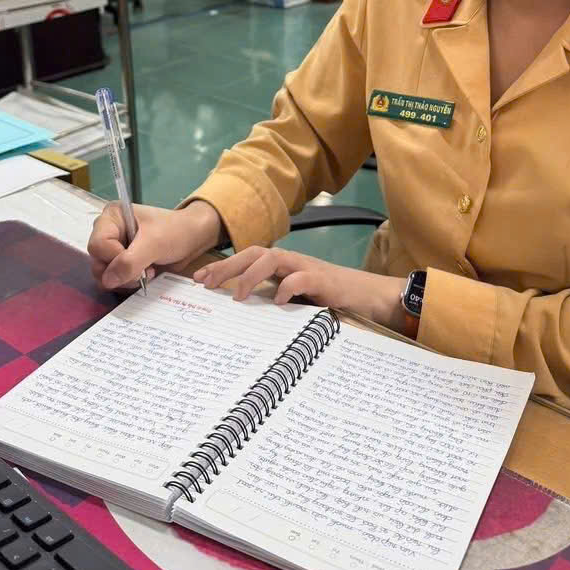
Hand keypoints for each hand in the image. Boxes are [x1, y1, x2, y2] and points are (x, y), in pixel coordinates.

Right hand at [88, 199, 222, 290]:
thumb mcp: (154, 243)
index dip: (114, 258)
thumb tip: (108, 280)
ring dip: (125, 279)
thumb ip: (130, 261)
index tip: (137, 261)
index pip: (97, 245)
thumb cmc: (176, 231)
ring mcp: (114, 248)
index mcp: (112, 217)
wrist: (193, 237)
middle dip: (120, 272)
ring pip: (104, 274)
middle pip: (97, 261)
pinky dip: (128, 282)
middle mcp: (109, 231)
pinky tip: (145, 275)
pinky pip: (114, 280)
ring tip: (146, 272)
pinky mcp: (122, 262)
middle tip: (143, 271)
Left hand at [194, 246, 404, 329]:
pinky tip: (278, 302)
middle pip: (254, 253)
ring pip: (274, 258)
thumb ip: (274, 302)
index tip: (198, 280)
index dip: (223, 266)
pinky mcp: (325, 281)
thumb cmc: (331, 300)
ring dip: (251, 274)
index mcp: (284, 267)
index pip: (248, 259)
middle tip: (205, 282)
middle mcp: (293, 263)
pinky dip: (288, 287)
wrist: (370, 297)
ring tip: (238, 295)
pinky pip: (302, 277)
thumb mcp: (297, 301)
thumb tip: (241, 317)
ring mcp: (308, 269)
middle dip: (228, 265)